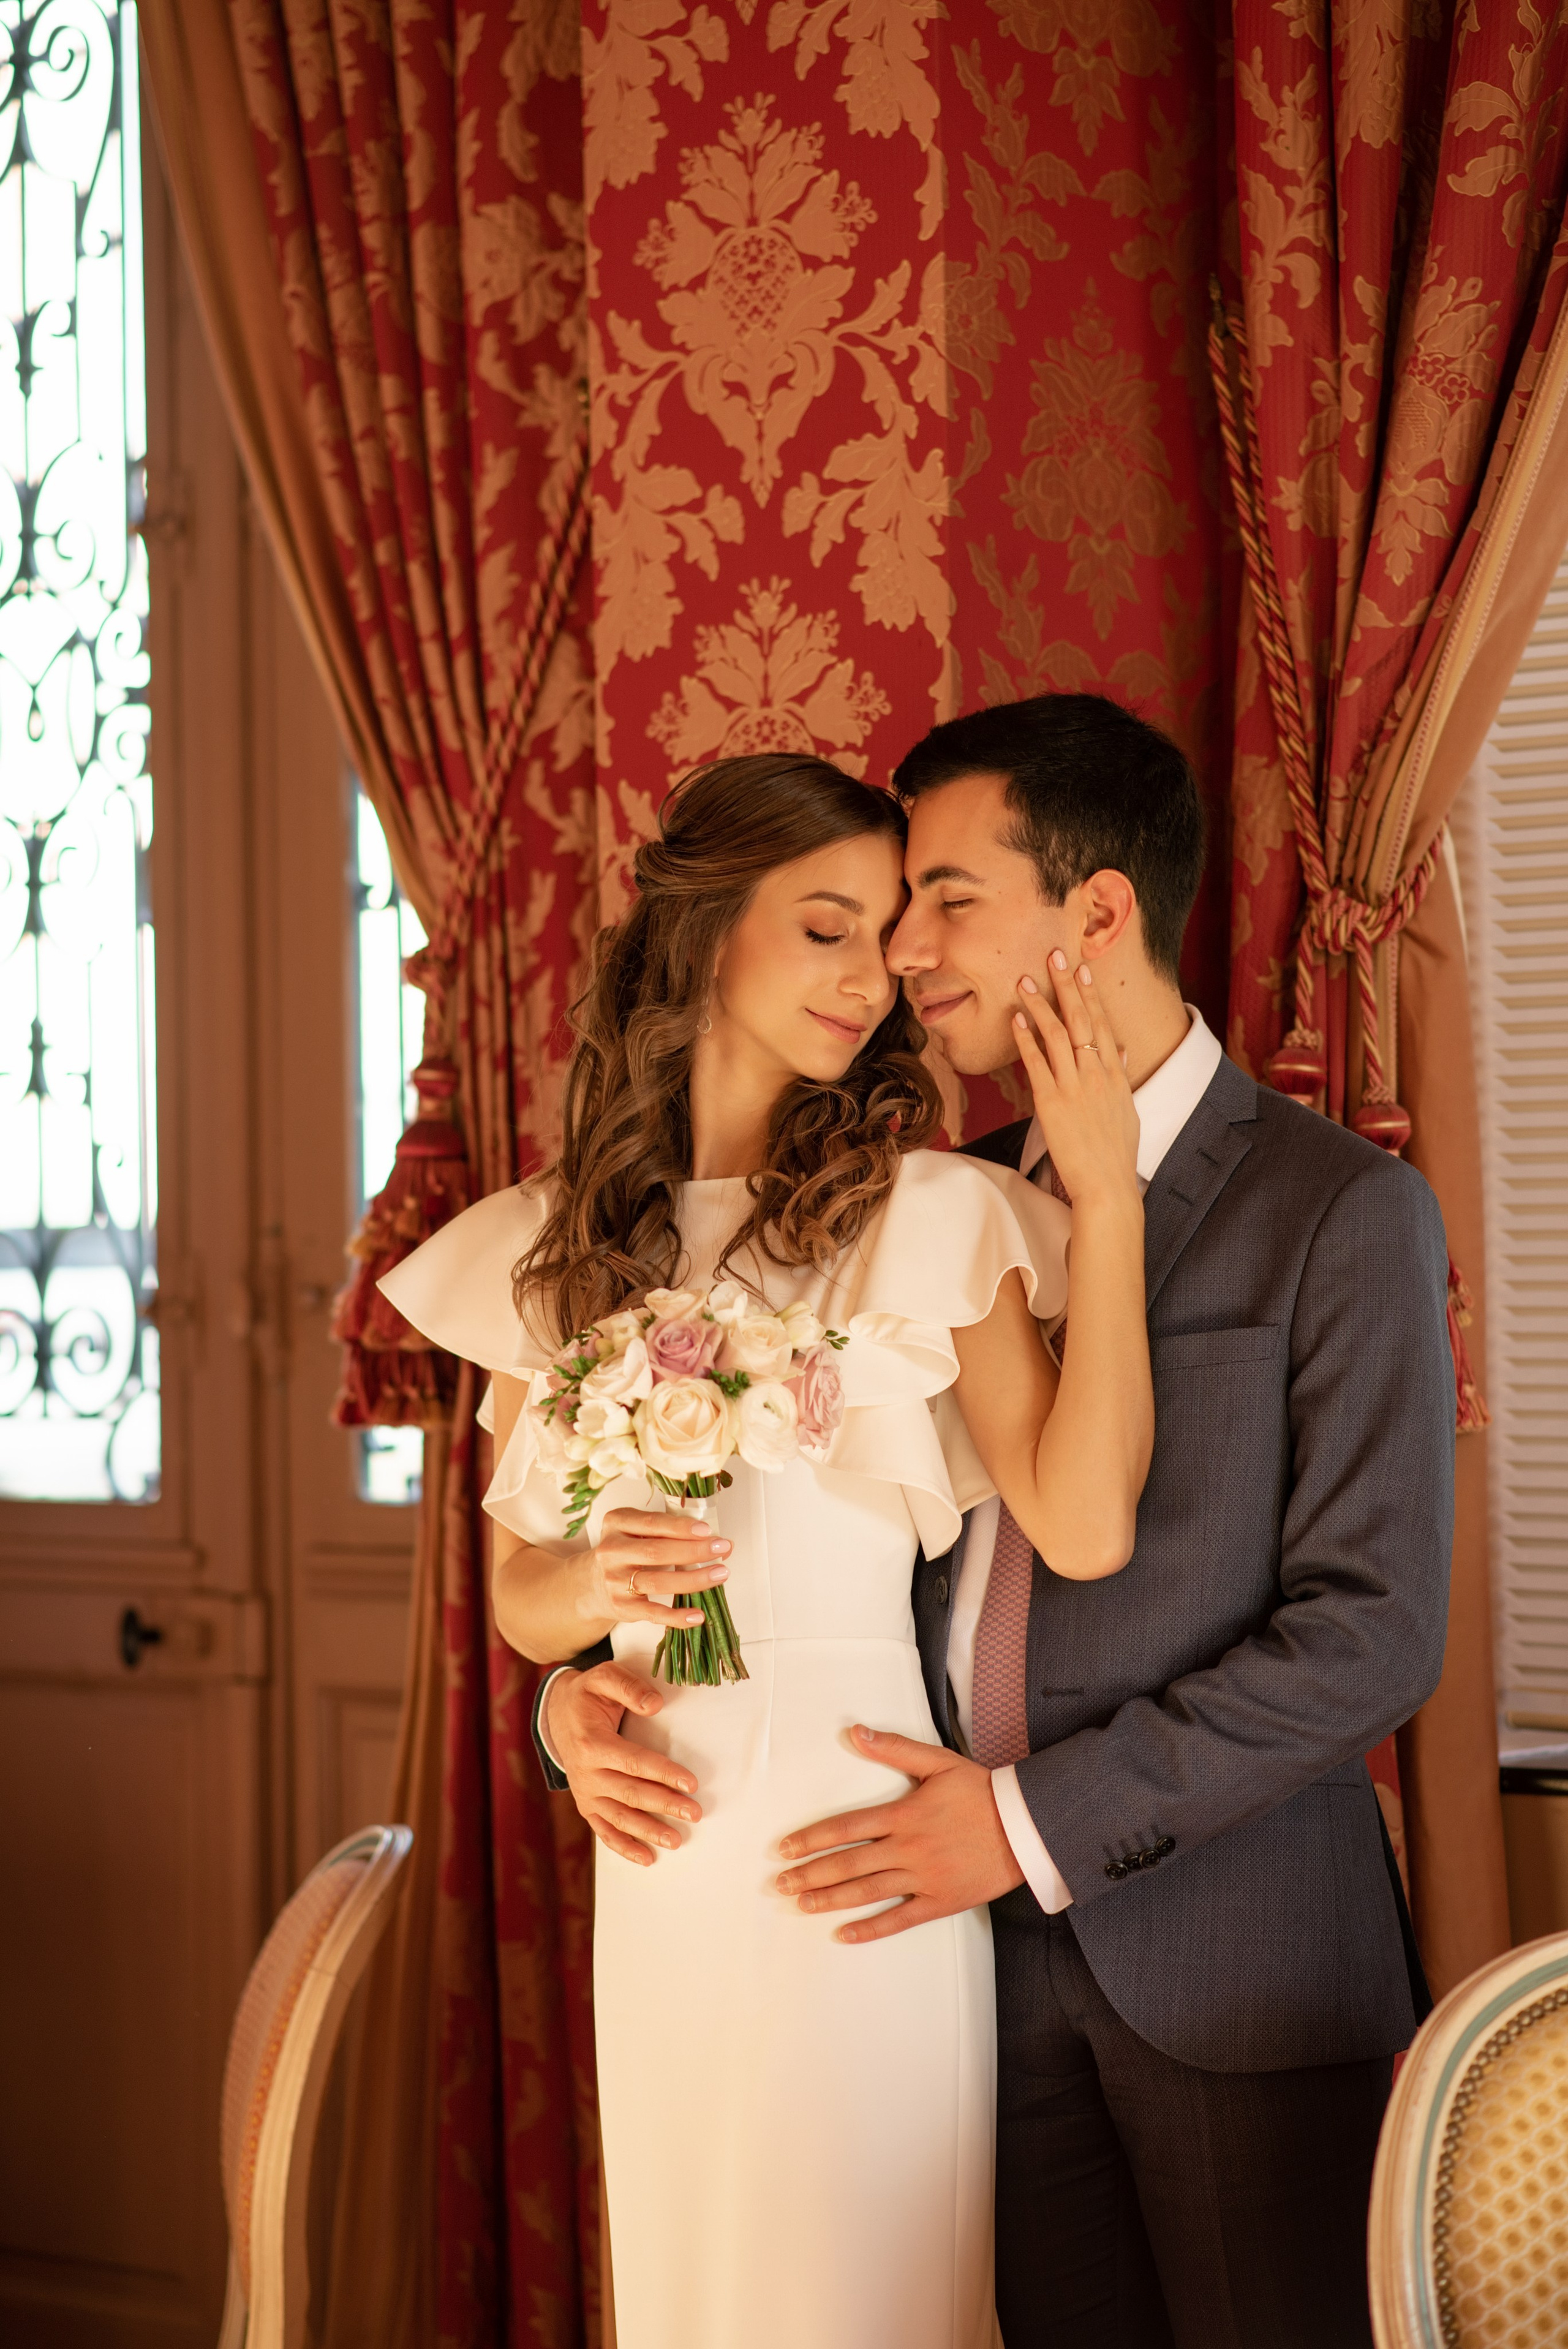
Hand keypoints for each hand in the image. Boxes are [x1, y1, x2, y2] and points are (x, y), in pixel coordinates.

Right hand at [543, 1660, 702, 1865]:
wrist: (557, 1713)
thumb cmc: (587, 1695)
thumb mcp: (603, 1677)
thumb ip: (629, 1687)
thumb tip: (656, 1704)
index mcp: (592, 1743)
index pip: (633, 1763)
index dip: (662, 1773)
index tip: (690, 1783)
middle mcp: (586, 1773)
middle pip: (630, 1793)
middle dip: (664, 1805)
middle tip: (694, 1813)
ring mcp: (585, 1792)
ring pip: (619, 1818)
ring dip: (648, 1831)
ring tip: (676, 1840)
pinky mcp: (586, 1804)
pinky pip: (604, 1831)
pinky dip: (624, 1847)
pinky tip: (647, 1858)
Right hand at [583, 1504, 732, 1636]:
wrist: (591, 1583)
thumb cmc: (625, 1551)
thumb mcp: (636, 1531)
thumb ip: (669, 1531)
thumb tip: (717, 1542)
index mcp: (617, 1523)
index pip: (652, 1523)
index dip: (680, 1527)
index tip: (706, 1530)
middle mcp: (612, 1551)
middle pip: (657, 1552)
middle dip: (694, 1551)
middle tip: (721, 1549)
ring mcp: (615, 1581)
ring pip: (658, 1582)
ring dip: (693, 1579)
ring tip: (719, 1574)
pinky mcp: (622, 1607)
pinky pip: (653, 1613)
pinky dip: (677, 1616)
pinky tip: (697, 1615)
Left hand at [775, 1727, 1023, 1940]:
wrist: (1025, 1826)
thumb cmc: (980, 1791)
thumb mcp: (937, 1761)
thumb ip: (893, 1748)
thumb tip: (854, 1731)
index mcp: (903, 1814)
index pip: (844, 1828)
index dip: (811, 1839)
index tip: (783, 1848)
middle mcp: (908, 1848)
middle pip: (848, 1864)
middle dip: (810, 1874)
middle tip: (780, 1883)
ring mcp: (924, 1878)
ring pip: (867, 1892)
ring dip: (830, 1899)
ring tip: (800, 1904)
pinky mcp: (941, 1901)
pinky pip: (900, 1918)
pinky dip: (870, 1929)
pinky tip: (844, 1934)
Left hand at [1013, 952, 1138, 1208]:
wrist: (1107, 1185)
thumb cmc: (1117, 1154)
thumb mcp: (1128, 1111)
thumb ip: (1123, 1078)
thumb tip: (1122, 1051)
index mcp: (1115, 1075)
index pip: (1102, 1024)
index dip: (1091, 995)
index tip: (1082, 969)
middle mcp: (1097, 1074)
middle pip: (1081, 1019)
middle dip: (1067, 985)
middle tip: (1054, 955)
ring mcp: (1075, 1087)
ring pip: (1057, 1035)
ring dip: (1040, 1004)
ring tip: (1024, 981)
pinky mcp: (1052, 1103)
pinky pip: (1036, 1063)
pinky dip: (1025, 1038)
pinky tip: (1015, 1018)